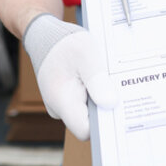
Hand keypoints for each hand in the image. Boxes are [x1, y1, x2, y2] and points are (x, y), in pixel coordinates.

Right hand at [23, 14, 117, 139]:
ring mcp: (62, 105)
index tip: (119, 109)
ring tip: (109, 79)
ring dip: (101, 99)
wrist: (45, 34)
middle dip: (106, 109)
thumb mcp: (86, 55)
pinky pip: (85, 103)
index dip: (104, 124)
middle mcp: (59, 109)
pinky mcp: (67, 99)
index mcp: (62, 102)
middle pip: (90, 123)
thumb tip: (111, 104)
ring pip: (89, 112)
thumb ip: (98, 80)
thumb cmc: (65, 43)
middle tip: (120, 90)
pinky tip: (101, 79)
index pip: (85, 131)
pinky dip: (95, 93)